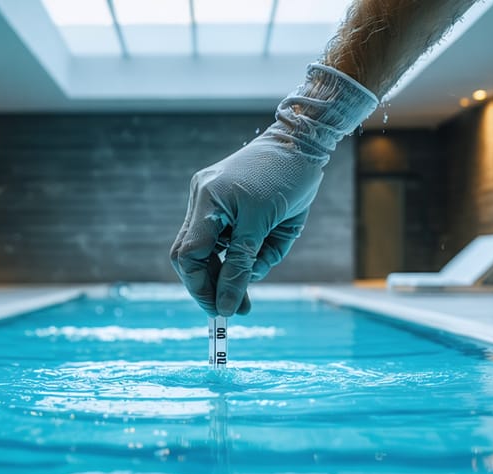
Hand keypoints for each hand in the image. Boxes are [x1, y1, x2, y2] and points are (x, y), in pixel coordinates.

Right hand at [170, 64, 378, 316]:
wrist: (302, 143)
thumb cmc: (289, 179)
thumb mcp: (268, 228)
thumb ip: (242, 266)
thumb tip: (226, 306)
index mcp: (209, 201)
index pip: (190, 256)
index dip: (201, 288)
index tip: (221, 311)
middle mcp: (203, 199)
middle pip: (195, 257)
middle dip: (217, 283)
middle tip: (242, 307)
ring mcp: (210, 199)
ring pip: (214, 252)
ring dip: (237, 265)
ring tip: (269, 255)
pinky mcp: (222, 201)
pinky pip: (226, 239)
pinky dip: (244, 250)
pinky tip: (268, 238)